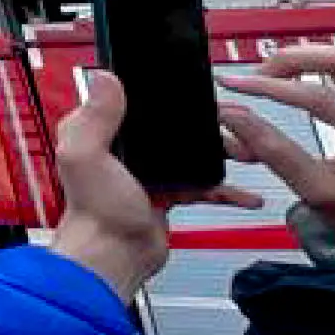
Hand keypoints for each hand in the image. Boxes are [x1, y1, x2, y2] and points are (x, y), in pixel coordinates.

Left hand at [50, 69, 260, 303]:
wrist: (113, 256)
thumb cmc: (95, 213)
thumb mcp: (87, 156)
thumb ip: (95, 117)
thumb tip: (103, 78)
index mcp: (98, 132)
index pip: (131, 100)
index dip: (161, 94)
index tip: (192, 90)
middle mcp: (121, 148)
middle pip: (169, 125)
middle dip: (204, 124)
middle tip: (234, 122)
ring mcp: (146, 170)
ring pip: (190, 152)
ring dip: (220, 152)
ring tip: (247, 151)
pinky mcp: (165, 192)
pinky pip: (200, 184)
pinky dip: (223, 187)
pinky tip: (242, 192)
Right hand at [219, 44, 334, 277]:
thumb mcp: (316, 191)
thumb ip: (273, 152)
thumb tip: (236, 118)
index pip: (321, 98)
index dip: (272, 88)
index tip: (239, 85)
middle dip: (297, 59)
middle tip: (260, 73)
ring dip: (312, 58)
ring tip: (277, 73)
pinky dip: (326, 66)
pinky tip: (302, 77)